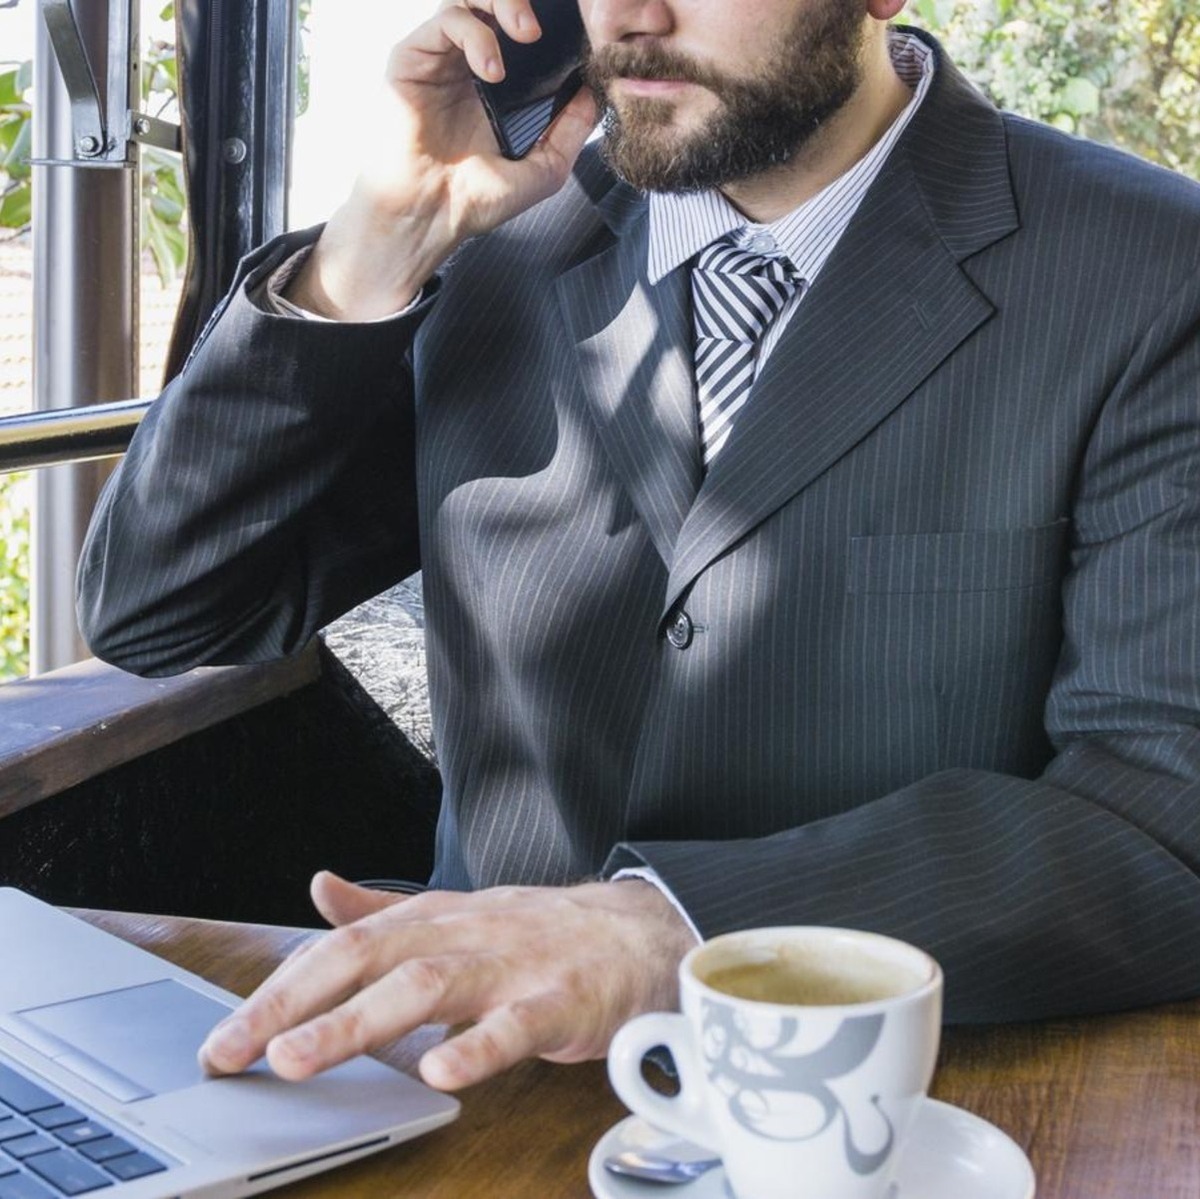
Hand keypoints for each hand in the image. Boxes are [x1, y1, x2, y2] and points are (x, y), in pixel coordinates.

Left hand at [198, 871, 697, 1089]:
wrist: (640, 932)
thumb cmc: (539, 933)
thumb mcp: (455, 915)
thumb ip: (384, 909)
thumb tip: (319, 889)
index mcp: (435, 919)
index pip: (344, 946)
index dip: (280, 988)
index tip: (224, 1038)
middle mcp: (465, 933)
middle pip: (370, 957)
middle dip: (295, 1003)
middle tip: (235, 1050)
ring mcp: (513, 964)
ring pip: (429, 984)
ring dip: (359, 1021)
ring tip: (300, 1058)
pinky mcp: (562, 1000)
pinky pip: (518, 1023)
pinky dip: (479, 1046)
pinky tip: (440, 1073)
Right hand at [288, 0, 598, 318]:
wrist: (431, 218)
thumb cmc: (477, 201)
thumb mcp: (544, 170)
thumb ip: (570, 130)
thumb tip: (594, 93)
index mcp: (494, 85)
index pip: (518, 31)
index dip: (544, 24)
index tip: (572, 38)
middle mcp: (463, 65)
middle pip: (493, 4)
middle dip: (520, 4)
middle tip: (541, 30)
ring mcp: (437, 60)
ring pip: (468, 0)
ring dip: (502, 6)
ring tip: (525, 36)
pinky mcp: (411, 59)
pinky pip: (445, 21)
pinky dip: (475, 35)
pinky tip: (491, 71)